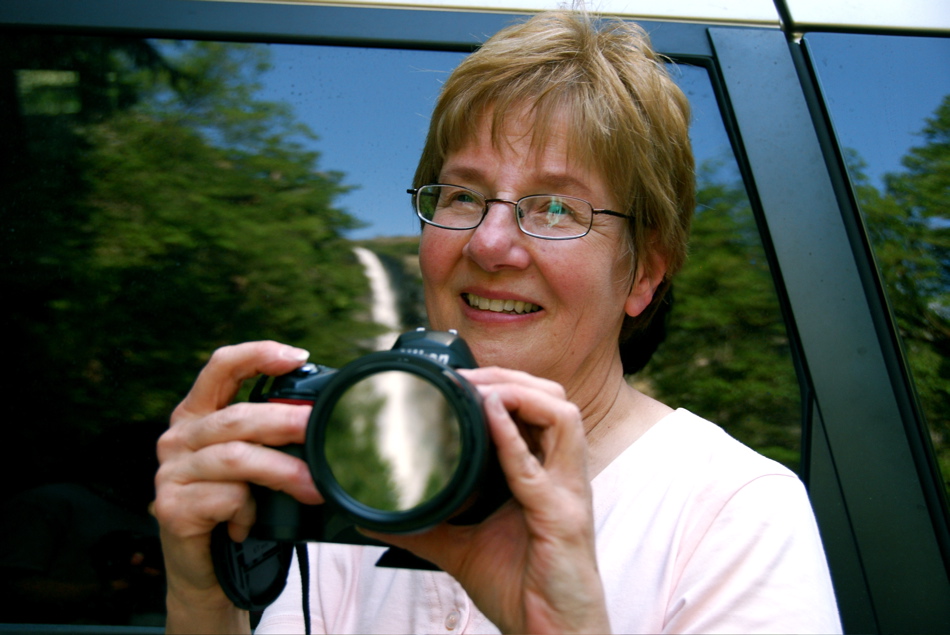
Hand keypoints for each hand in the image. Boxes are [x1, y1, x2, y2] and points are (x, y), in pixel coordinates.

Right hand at [152, 341, 322, 632]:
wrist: (208, 572)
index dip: (257, 354)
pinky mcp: (172, 507)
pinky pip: (225, 497)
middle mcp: (179, 437)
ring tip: (313, 486)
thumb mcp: (252, 462)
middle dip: (284, 420)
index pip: (221, 367)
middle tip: (319, 428)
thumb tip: (321, 417)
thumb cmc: (236, 508)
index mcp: (198, 414)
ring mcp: (170, 473)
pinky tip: (250, 524)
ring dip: (282, 471)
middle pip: (236, 417)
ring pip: (236, 458)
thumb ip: (269, 434)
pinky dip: (248, 510)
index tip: (297, 357)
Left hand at [367, 367, 609, 634]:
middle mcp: (563, 475)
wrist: (551, 633)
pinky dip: (512, 435)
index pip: (536, 409)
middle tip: (463, 376)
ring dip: (517, 392)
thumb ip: (423, 528)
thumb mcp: (460, 550)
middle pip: (554, 398)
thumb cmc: (521, 589)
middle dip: (509, 377)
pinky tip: (488, 413)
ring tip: (477, 388)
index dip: (502, 384)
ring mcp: (567, 493)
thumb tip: (372, 518)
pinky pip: (538, 467)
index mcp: (546, 475)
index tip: (456, 378)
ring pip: (563, 414)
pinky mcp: (562, 517)